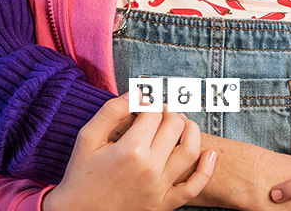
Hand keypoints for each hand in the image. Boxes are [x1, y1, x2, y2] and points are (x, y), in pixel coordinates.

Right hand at [43, 94, 215, 210]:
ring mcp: (159, 189)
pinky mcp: (163, 205)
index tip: (142, 100)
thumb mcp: (88, 135)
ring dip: (189, 129)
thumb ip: (113, 110)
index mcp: (130, 150)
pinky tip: (209, 153)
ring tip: (179, 122)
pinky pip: (193, 187)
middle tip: (156, 110)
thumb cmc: (81, 173)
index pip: (154, 111)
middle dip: (167, 111)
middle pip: (174, 125)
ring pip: (190, 150)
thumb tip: (138, 92)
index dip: (150, 99)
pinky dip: (206, 170)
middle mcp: (150, 169)